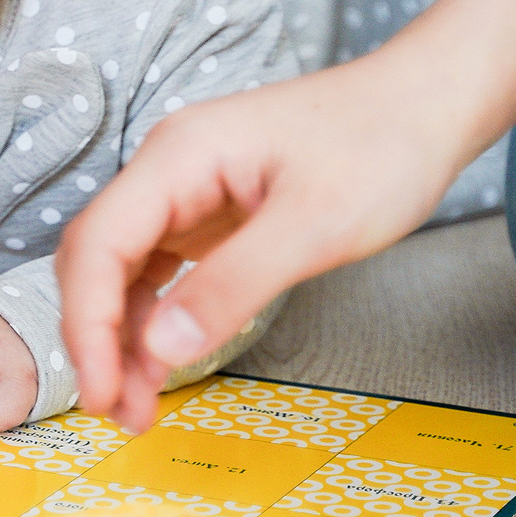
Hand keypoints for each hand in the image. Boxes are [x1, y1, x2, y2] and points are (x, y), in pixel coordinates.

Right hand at [59, 46, 488, 432]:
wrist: (427, 104)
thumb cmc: (381, 143)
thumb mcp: (316, 224)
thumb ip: (234, 284)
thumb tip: (160, 347)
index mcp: (178, 157)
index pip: (98, 245)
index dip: (88, 324)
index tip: (104, 390)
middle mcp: (168, 171)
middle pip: (96, 260)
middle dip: (97, 338)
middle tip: (119, 412)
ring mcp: (185, 193)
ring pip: (123, 272)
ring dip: (122, 338)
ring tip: (139, 406)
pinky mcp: (208, 214)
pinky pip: (160, 273)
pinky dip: (155, 321)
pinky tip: (164, 362)